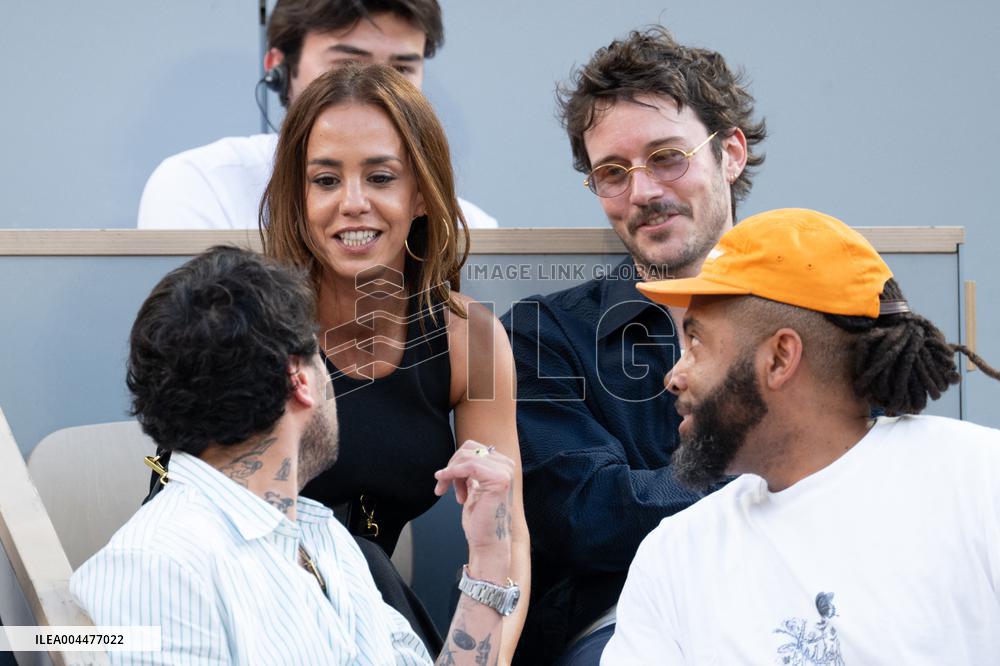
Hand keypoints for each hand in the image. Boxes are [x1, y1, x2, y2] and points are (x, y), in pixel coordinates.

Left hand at [434, 440, 514, 560]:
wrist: (487, 541)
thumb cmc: (480, 519)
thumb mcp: (474, 487)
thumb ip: (471, 471)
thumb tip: (458, 456)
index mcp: (502, 465)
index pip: (473, 448)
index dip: (455, 461)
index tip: (446, 478)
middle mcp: (507, 465)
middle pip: (469, 449)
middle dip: (451, 465)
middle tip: (442, 485)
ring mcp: (505, 471)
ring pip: (467, 457)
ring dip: (450, 472)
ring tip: (445, 490)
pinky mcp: (499, 479)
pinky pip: (469, 466)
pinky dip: (452, 473)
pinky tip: (443, 484)